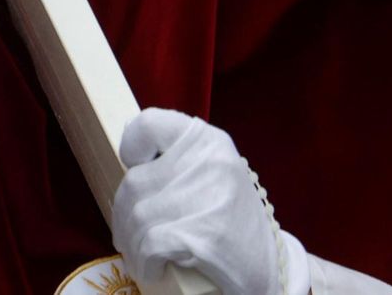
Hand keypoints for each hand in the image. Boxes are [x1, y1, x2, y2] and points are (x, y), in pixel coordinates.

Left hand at [114, 109, 294, 294]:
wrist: (268, 265)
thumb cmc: (229, 217)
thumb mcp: (211, 172)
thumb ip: (176, 157)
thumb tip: (126, 147)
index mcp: (209, 140)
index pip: (149, 124)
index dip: (132, 147)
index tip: (137, 169)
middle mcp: (210, 161)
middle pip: (135, 181)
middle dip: (124, 213)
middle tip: (129, 232)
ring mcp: (209, 197)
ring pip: (138, 217)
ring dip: (131, 241)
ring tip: (138, 252)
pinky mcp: (206, 235)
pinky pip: (150, 245)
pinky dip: (143, 262)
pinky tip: (150, 267)